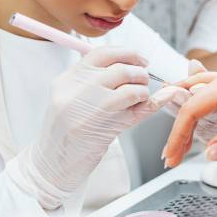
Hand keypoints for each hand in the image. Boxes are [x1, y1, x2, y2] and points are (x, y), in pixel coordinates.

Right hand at [10, 46, 179, 209]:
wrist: (53, 163)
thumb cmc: (64, 130)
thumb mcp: (69, 97)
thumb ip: (93, 79)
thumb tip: (127, 63)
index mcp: (68, 79)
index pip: (103, 54)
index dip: (128, 53)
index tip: (140, 60)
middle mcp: (79, 91)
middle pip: (121, 69)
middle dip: (140, 73)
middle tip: (143, 80)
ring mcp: (93, 109)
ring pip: (131, 88)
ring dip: (144, 90)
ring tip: (141, 97)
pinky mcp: (108, 128)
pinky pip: (139, 110)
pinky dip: (156, 103)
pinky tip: (163, 98)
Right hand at [161, 64, 216, 167]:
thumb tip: (209, 154)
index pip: (190, 111)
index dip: (177, 136)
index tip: (173, 157)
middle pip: (187, 104)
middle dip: (175, 132)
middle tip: (170, 157)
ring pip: (190, 93)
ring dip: (179, 116)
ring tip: (172, 139)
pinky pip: (201, 88)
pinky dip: (188, 100)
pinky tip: (184, 106)